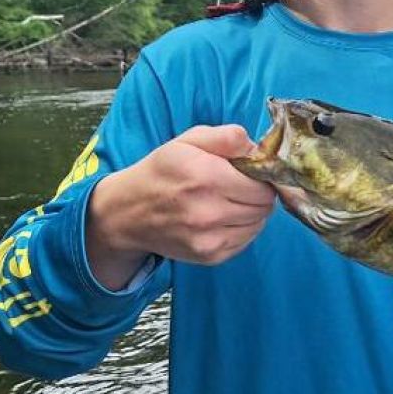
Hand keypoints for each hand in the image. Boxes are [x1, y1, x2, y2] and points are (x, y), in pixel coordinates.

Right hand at [86, 125, 275, 289]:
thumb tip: (256, 147)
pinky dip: (241, 229)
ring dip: (251, 213)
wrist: (128, 213)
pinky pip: (245, 241)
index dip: (262, 177)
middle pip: (263, 207)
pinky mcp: (210, 256)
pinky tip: (222, 218)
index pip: (262, 186)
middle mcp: (208, 212)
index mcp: (205, 177)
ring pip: (258, 225)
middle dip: (258, 195)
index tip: (251, 173)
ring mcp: (209, 239)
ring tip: (229, 201)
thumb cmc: (162, 172)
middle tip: (240, 187)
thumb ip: (225, 136)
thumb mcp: (188, 140)